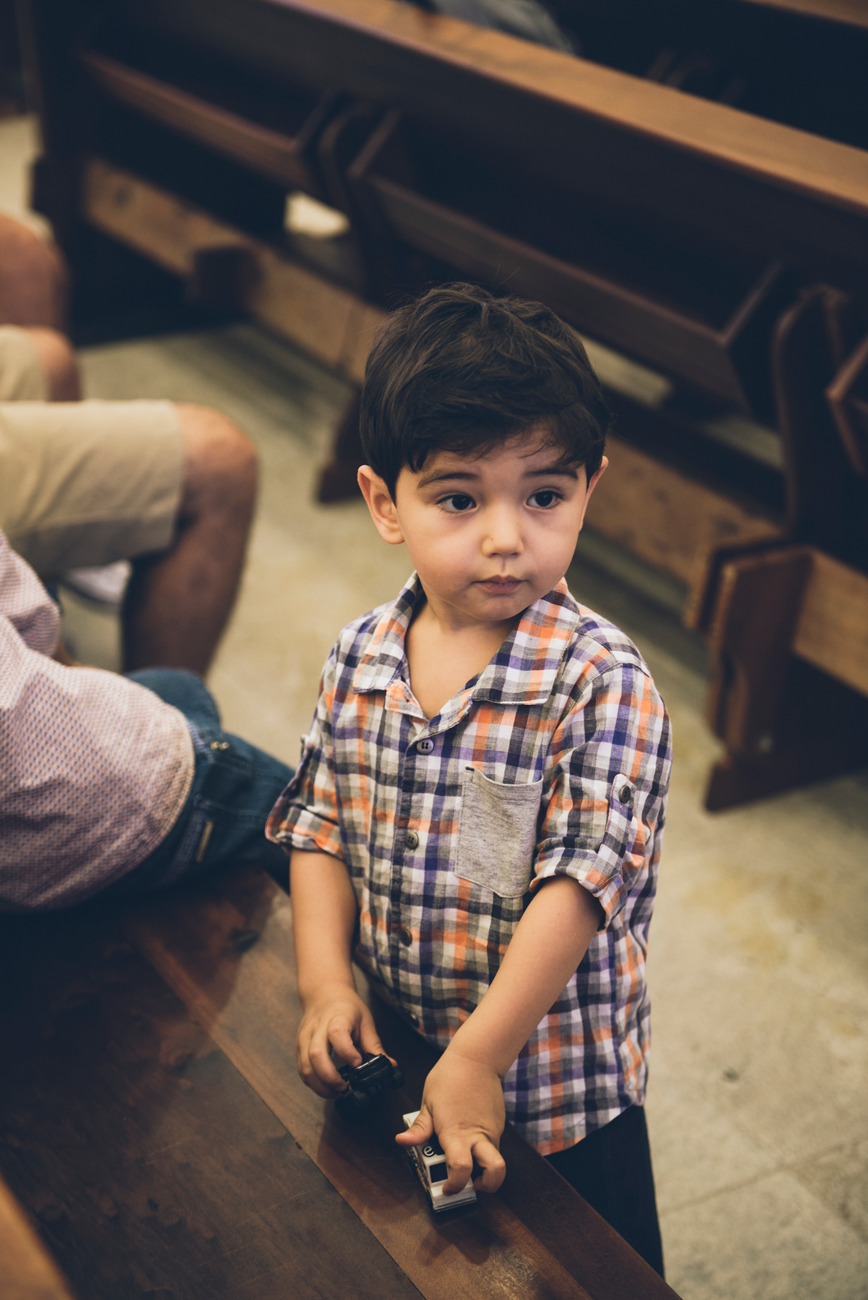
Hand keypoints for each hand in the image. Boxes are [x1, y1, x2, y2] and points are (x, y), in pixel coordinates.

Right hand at [296, 981, 394, 1097]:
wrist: (324, 993)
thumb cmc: (347, 1007)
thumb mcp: (365, 1021)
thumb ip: (374, 1045)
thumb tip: (389, 1065)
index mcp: (337, 1017)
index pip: (337, 1034)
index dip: (347, 1051)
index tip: (357, 1063)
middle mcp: (317, 1027)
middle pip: (316, 1054)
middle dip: (329, 1077)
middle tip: (344, 1087)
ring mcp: (305, 1037)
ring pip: (305, 1066)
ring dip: (319, 1085)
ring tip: (336, 1091)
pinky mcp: (299, 1047)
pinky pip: (301, 1069)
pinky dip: (312, 1082)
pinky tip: (325, 1086)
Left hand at [395, 1050, 505, 1194]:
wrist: (476, 1058)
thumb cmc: (449, 1077)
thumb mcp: (428, 1103)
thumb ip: (419, 1128)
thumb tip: (402, 1142)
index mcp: (456, 1132)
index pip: (461, 1169)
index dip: (455, 1185)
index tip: (446, 1189)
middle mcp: (479, 1135)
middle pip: (496, 1172)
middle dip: (487, 1187)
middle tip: (470, 1185)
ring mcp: (492, 1130)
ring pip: (496, 1159)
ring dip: (485, 1169)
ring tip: (467, 1163)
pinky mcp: (498, 1124)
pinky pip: (494, 1145)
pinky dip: (483, 1150)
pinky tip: (469, 1137)